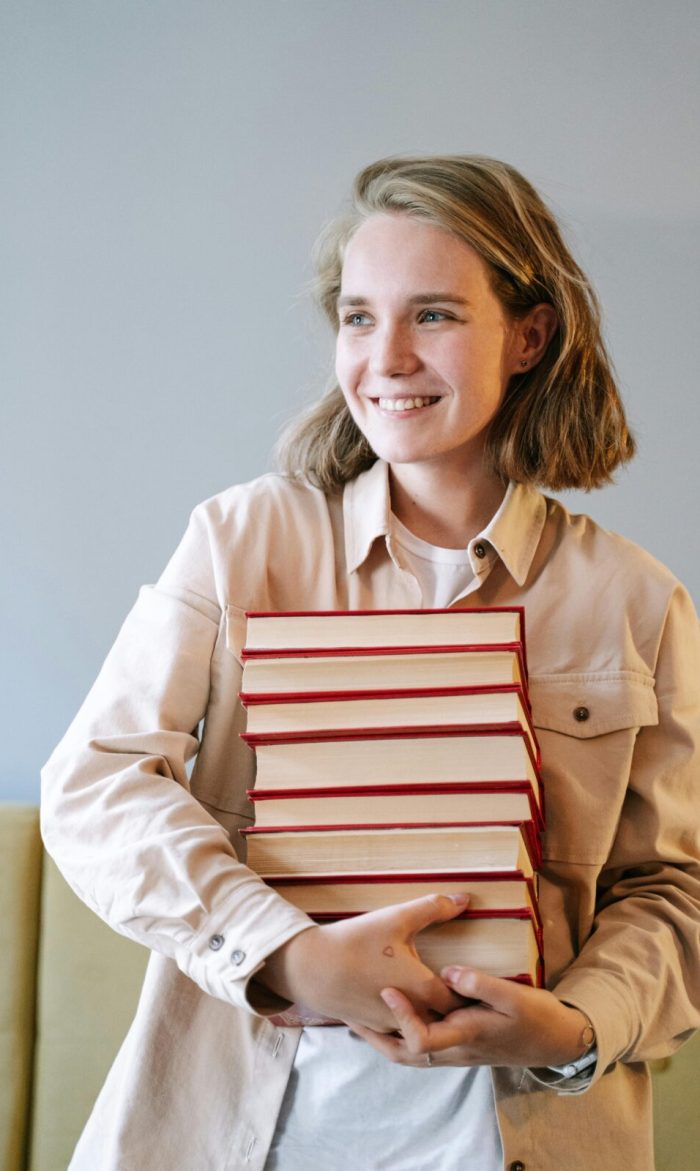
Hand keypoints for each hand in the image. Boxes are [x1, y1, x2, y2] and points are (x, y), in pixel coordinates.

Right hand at [258, 894, 468, 1032]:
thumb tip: (466, 898)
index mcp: (422, 989)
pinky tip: (406, 1001)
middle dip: (456, 1009)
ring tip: (438, 997)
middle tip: (465, 990)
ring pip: (421, 1027)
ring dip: (431, 1016)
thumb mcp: (397, 918)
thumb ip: (434, 908)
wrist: (310, 968)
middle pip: (445, 1020)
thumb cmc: (356, 941)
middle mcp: (410, 1015)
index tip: (481, 983)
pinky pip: (398, 1030)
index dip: (473, 993)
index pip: (462, 1002)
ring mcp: (389, 1024)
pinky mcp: (371, 1026)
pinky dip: (408, 1020)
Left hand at [350, 965, 591, 1067]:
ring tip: (357, 1015)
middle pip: (403, 1053)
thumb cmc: (535, 1018)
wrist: (554, 1042)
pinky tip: (388, 1016)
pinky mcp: (455, 1046)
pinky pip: (418, 1047)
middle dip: (374, 1035)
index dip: (402, 1016)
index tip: (388, 989)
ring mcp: (453, 1052)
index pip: (422, 1038)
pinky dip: (397, 1034)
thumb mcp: (514, 997)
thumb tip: (448, 971)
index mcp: (465, 1036)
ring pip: (407, 1053)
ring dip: (381, 1037)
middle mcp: (454, 1050)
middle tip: (349, 1012)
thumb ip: (480, 984)